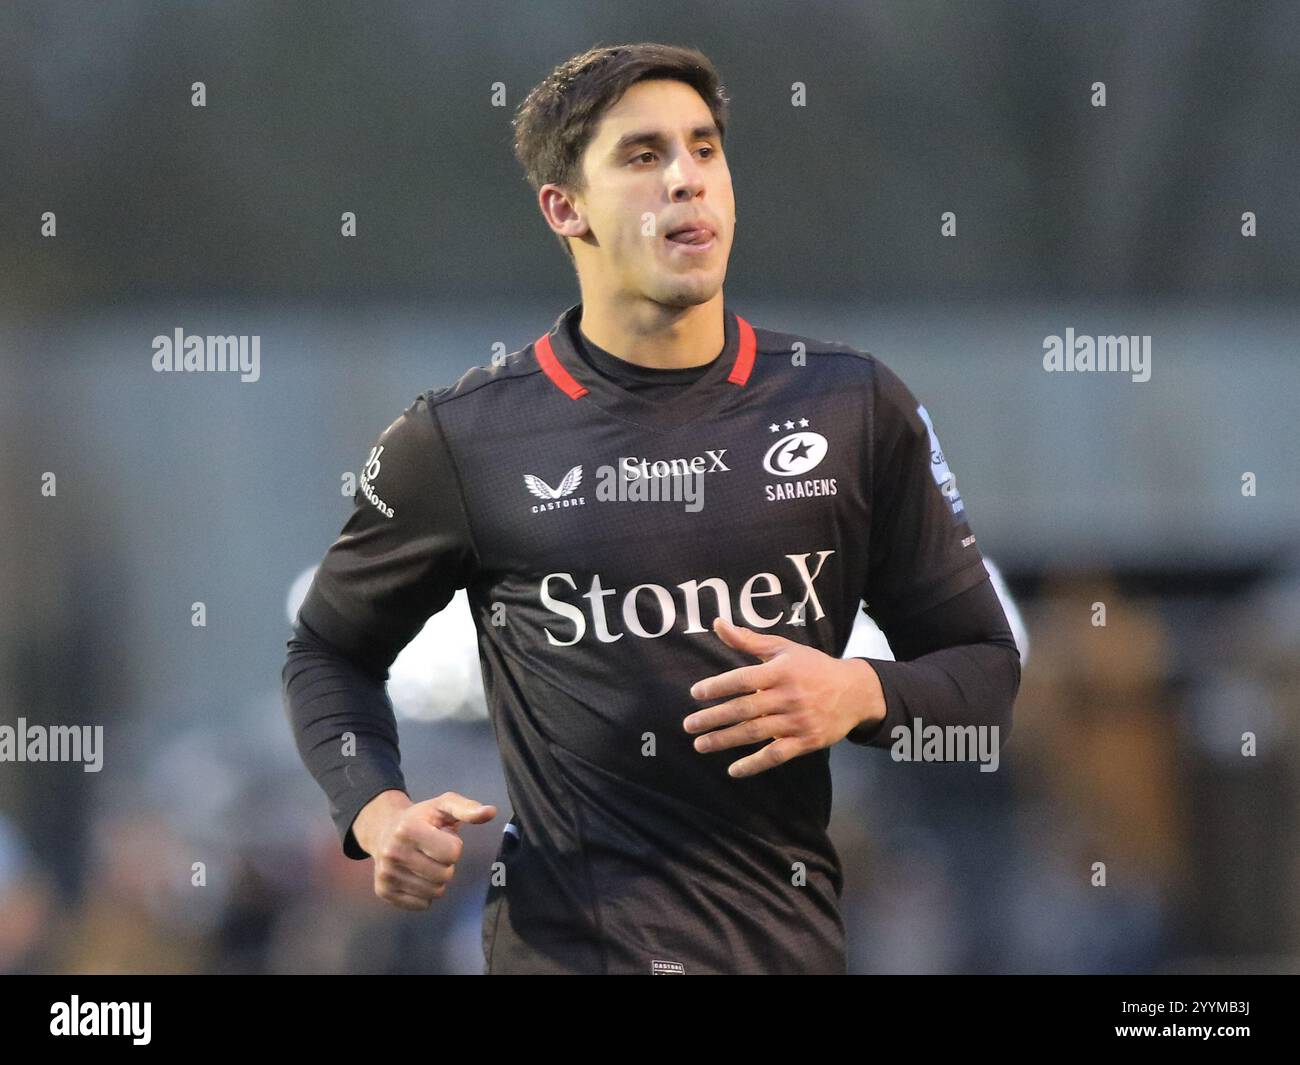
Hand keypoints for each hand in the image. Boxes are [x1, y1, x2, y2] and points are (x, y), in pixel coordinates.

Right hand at [353, 789, 497, 910]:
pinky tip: (416, 875)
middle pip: (444, 875)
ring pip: (435, 892)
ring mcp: (387, 874)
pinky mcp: (383, 891)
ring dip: (437, 880)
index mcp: (408, 830)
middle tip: (433, 852)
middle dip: (446, 864)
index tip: (441, 837)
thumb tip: (491, 812)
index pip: (452, 853)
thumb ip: (467, 808)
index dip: (453, 846)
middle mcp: (393, 853)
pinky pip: (422, 904)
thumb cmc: (421, 818)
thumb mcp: (443, 805)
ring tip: (425, 862)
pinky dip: (425, 893)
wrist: (383, 829)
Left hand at [684, 616, 885, 777]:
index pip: (743, 679)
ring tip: (700, 745)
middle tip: (688, 725)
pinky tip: (734, 770)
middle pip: (745, 709)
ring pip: (755, 733)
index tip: (695, 693)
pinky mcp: (806, 741)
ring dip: (725, 740)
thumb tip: (716, 623)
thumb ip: (748, 640)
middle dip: (714, 718)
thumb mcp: (783, 649)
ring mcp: (797, 721)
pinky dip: (754, 764)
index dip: (718, 686)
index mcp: (781, 671)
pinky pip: (776, 755)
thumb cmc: (813, 667)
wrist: (855, 692)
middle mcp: (788, 696)